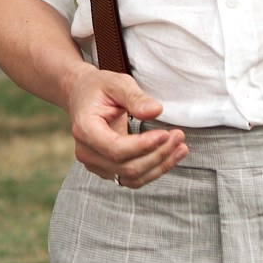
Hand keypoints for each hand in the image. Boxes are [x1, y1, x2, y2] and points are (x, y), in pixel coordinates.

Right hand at [65, 65, 187, 187]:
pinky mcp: (107, 169)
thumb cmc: (99, 88)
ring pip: (132, 177)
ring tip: (180, 147)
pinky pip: (133, 178)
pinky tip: (171, 156)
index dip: (144, 146)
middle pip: (127, 167)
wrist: (81, 95)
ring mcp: (96, 164)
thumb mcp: (117, 83)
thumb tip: (156, 111)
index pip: (116, 149)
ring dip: (160, 165)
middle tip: (178, 136)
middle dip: (158, 154)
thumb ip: (135, 97)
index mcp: (85, 129)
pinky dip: (154, 170)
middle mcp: (87, 152)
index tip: (166, 133)